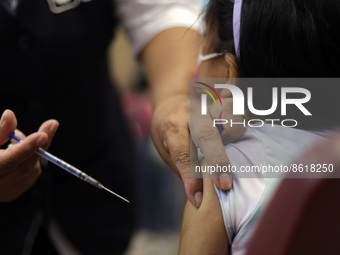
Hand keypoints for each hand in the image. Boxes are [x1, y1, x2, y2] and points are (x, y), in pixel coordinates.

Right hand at [0, 109, 58, 201]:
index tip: (42, 135)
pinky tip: (22, 153)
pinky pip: (31, 176)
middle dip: (39, 146)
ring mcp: (4, 193)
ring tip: (18, 141)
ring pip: (31, 171)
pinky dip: (32, 162)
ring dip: (33, 153)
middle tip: (48, 127)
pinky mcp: (11, 194)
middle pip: (24, 167)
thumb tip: (10, 115)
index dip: (27, 148)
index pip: (8, 162)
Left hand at [152, 92, 243, 207]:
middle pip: (207, 135)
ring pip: (228, 120)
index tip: (197, 197)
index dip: (190, 176)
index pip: (182, 152)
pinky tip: (235, 141)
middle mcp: (191, 113)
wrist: (173, 102)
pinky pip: (238, 116)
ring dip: (232, 140)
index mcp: (173, 126)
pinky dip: (239, 129)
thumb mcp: (166, 149)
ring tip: (231, 154)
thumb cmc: (169, 131)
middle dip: (217, 161)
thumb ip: (183, 167)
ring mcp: (209, 106)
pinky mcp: (223, 103)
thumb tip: (200, 195)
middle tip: (225, 185)